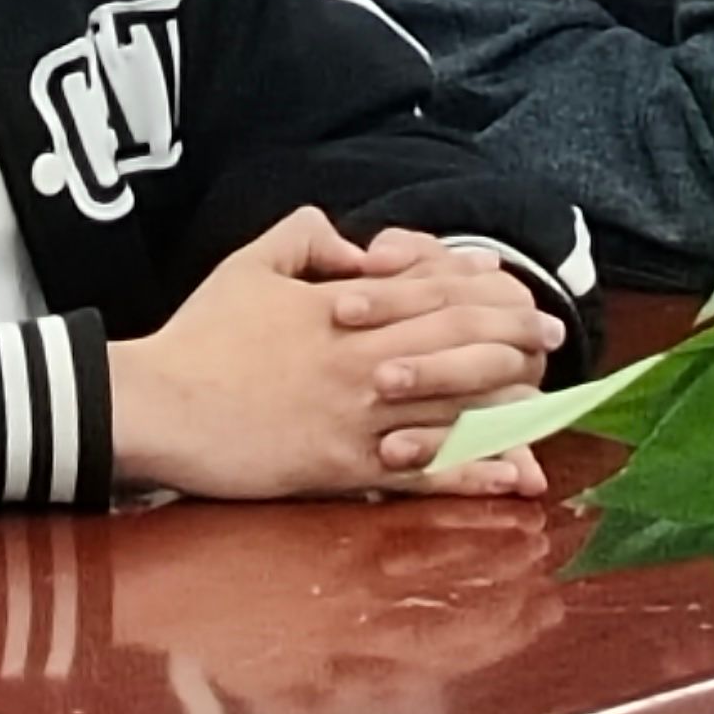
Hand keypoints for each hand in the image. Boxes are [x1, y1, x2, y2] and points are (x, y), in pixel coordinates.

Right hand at [106, 207, 561, 502]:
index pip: (432, 290)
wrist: (160, 403)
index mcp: (343, 307)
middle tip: (553, 336)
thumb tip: (353, 247)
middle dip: (515, 337)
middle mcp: (362, 359)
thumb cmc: (199, 335)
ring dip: (509, 404)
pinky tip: (508, 475)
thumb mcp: (249, 263)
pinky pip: (422, 472)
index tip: (519, 288)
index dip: (483, 288)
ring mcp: (357, 415)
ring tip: (548, 402)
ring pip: (453, 406)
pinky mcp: (343, 466)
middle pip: (459, 343)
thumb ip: (305, 238)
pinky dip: (470, 473)